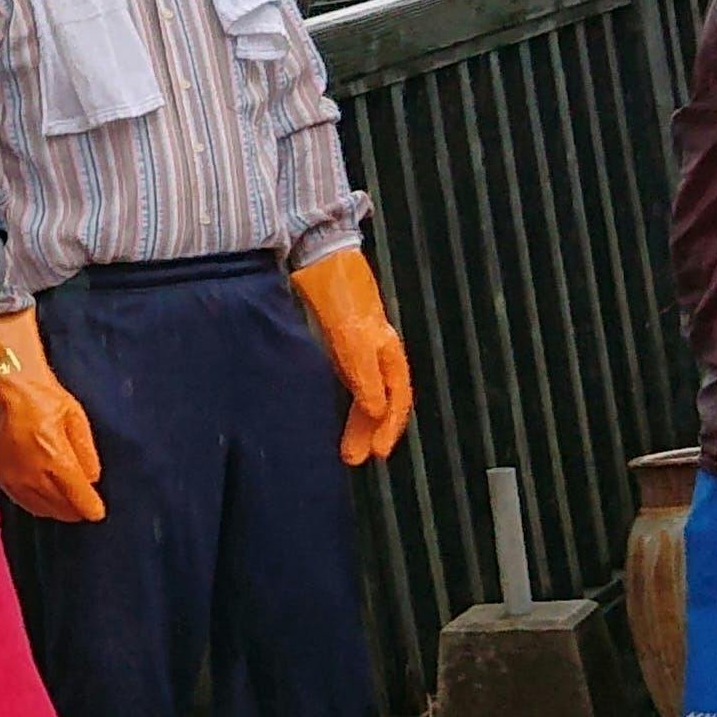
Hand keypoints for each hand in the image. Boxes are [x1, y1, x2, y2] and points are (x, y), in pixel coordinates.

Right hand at [0, 309, 102, 523]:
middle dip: (76, 510)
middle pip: (61, 507)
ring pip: (43, 509)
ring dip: (58, 510)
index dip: (91, 508)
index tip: (98, 513)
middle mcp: (33, 473)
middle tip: (85, 506)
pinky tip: (48, 500)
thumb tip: (92, 480)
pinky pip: (25, 503)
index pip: (77, 497)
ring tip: (69, 505)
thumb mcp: (77, 418)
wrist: (11, 389)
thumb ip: (87, 453)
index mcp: (54, 457)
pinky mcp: (3, 478)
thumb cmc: (46, 399)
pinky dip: (39, 505)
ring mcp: (15, 478)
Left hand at [290, 248, 413, 466]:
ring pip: (366, 393)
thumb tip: (377, 411)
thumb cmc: (340, 293)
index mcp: (387, 350)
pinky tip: (336, 416)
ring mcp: (360, 347)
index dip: (390, 427)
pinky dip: (349, 402)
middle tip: (358, 459)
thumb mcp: (351, 336)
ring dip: (359, 422)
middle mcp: (378, 352)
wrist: (319, 256)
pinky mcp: (340, 342)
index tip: (378, 454)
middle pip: (382, 400)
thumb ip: (364, 374)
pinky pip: (352, 381)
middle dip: (372, 431)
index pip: (396, 398)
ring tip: (347, 451)